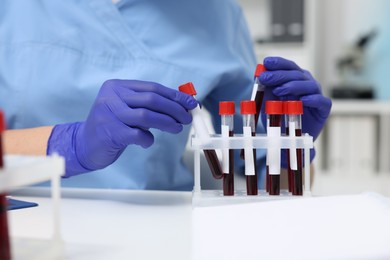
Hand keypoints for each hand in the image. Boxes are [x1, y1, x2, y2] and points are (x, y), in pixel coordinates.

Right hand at [47, 79, 196, 176]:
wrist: (83, 144)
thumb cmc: (112, 125)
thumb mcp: (126, 109)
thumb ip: (147, 104)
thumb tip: (181, 105)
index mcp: (117, 86)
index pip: (152, 88)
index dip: (175, 96)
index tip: (191, 103)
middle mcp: (112, 97)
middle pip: (152, 99)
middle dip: (174, 109)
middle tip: (187, 118)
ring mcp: (109, 114)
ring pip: (146, 116)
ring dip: (167, 123)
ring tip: (177, 128)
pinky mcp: (110, 133)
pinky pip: (138, 135)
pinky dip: (148, 139)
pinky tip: (147, 141)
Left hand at [259, 57, 331, 165]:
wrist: (289, 136)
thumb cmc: (280, 115)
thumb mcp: (268, 101)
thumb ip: (265, 88)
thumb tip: (258, 74)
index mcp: (295, 78)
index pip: (288, 66)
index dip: (278, 63)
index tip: (266, 62)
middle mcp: (307, 83)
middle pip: (296, 74)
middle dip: (279, 75)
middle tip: (265, 78)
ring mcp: (316, 95)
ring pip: (309, 85)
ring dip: (293, 86)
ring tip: (279, 90)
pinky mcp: (323, 109)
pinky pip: (321, 101)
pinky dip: (312, 99)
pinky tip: (302, 100)